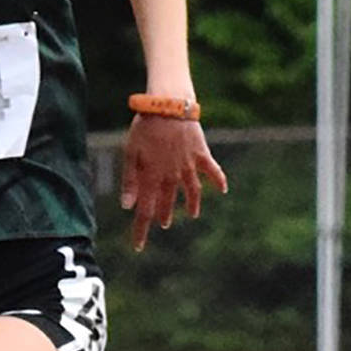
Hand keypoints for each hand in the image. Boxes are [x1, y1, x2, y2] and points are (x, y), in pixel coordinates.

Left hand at [121, 115, 227, 250]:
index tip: (138, 246)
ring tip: (192, 215)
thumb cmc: (145, 127)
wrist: (167, 105)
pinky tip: (223, 190)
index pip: (145, 210)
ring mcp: (189, 165)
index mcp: (152, 177)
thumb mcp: (130, 152)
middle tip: (162, 224)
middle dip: (164, 214)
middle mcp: (172, 175)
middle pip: (167, 202)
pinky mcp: (201, 153)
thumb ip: (129, 180)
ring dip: (191, 204)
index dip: (141, 229)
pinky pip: (212, 171)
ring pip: (191, 191)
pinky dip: (218, 181)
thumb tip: (127, 206)